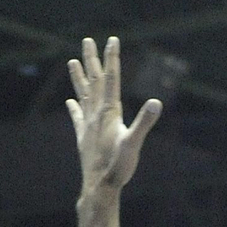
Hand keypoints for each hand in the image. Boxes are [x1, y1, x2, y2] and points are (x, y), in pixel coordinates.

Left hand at [67, 35, 161, 199]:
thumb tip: (156, 102)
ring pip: (82, 95)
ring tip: (72, 61)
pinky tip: (70, 101)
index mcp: (109, 113)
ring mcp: (88, 125)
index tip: (112, 40)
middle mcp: (96, 115)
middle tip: (88, 40)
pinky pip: (77, 117)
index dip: (112, 59)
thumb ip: (144, 122)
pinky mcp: (83, 138)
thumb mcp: (134, 144)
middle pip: (94, 81)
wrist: (99, 187)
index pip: (111, 79)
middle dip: (92, 59)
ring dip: (78, 77)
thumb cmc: (118, 167)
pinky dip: (74, 107)